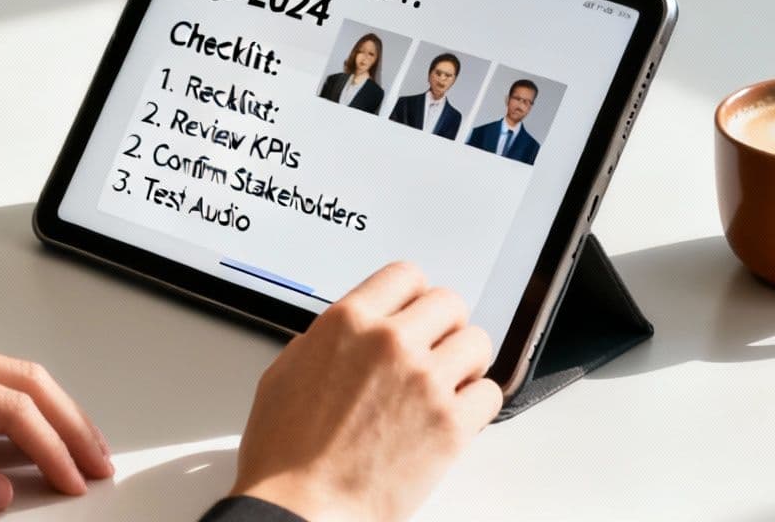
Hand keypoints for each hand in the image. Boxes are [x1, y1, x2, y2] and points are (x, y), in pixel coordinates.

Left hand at [0, 333, 114, 510]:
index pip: (10, 408)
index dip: (51, 446)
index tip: (73, 477)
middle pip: (23, 379)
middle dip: (68, 420)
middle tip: (96, 459)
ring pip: (7, 374)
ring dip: (46, 410)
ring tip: (73, 448)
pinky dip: (14, 406)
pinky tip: (26, 434)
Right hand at [231, 262, 501, 521]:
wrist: (302, 506)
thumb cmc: (285, 453)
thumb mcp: (285, 373)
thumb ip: (324, 342)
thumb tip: (346, 336)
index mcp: (348, 322)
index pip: (405, 275)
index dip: (413, 294)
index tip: (416, 311)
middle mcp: (390, 343)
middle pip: (449, 302)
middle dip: (443, 325)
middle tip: (435, 348)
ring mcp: (425, 382)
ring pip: (477, 342)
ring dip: (465, 361)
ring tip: (448, 382)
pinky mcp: (451, 425)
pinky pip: (490, 393)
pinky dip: (477, 402)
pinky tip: (455, 413)